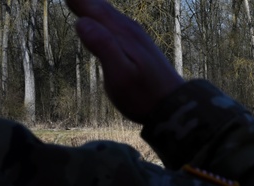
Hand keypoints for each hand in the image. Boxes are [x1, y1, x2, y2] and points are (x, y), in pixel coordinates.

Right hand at [68, 0, 183, 123]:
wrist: (176, 106)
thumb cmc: (145, 95)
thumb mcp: (120, 75)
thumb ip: (103, 47)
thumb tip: (82, 22)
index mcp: (121, 33)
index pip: (91, 6)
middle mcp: (129, 29)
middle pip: (98, 5)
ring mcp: (136, 36)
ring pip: (108, 12)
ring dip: (92, 3)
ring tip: (77, 1)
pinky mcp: (139, 45)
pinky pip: (116, 21)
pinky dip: (103, 14)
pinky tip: (100, 17)